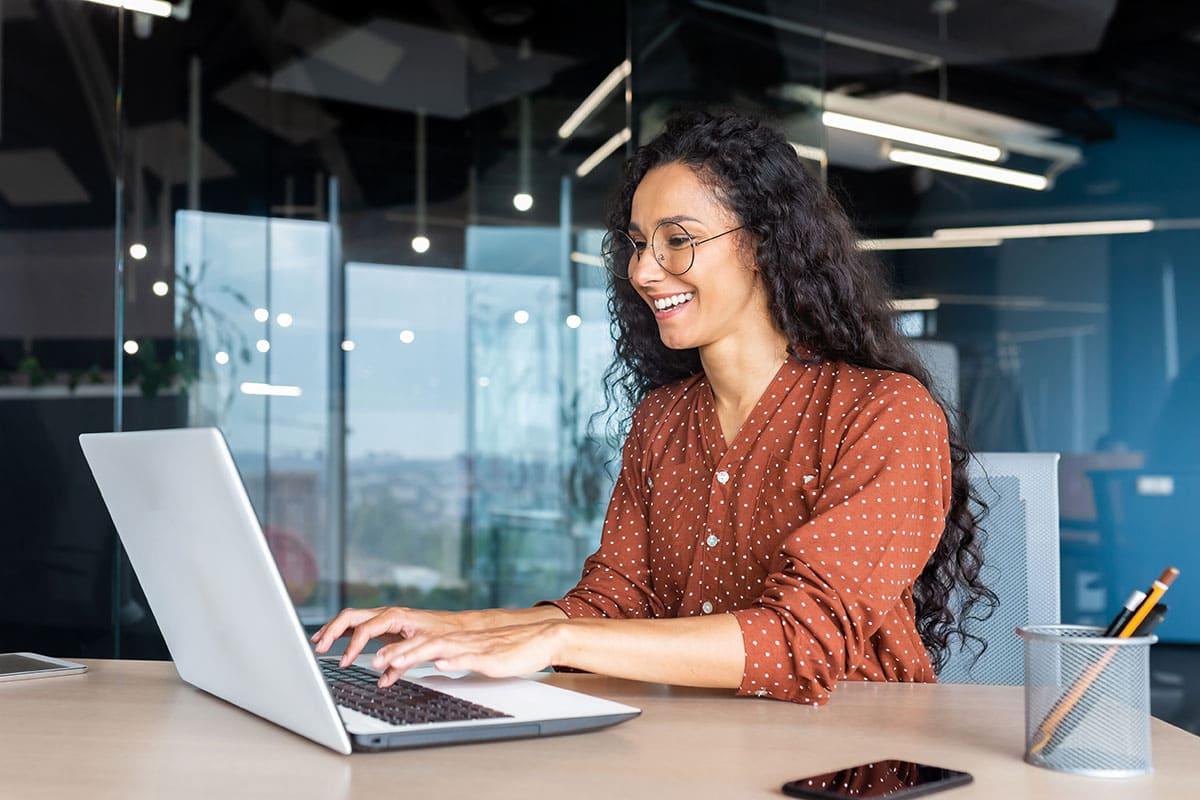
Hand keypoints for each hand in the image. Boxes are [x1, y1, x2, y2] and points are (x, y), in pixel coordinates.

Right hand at [311, 606, 466, 666]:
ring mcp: (384, 618)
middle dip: (332, 631)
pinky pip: (358, 626)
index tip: (344, 662)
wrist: (456, 627)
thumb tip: (380, 673)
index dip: (352, 646)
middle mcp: (386, 614)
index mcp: (394, 616)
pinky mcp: (385, 625)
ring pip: (351, 619)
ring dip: (333, 630)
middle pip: (350, 617)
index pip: (364, 629)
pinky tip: (333, 642)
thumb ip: (400, 659)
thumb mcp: (424, 648)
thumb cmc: (443, 635)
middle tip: (320, 648)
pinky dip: (344, 633)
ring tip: (318, 643)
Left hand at [370, 621, 567, 685]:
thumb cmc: (511, 650)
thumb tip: (436, 663)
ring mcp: (475, 648)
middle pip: (423, 644)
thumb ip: (456, 658)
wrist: (541, 640)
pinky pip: (469, 657)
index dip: (397, 650)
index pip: (421, 644)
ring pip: (440, 648)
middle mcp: (461, 641)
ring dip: (415, 655)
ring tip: (395, 662)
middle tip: (373, 661)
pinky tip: (440, 663)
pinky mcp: (490, 657)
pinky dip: (453, 660)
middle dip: (397, 653)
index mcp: (457, 641)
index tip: (375, 659)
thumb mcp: (477, 656)